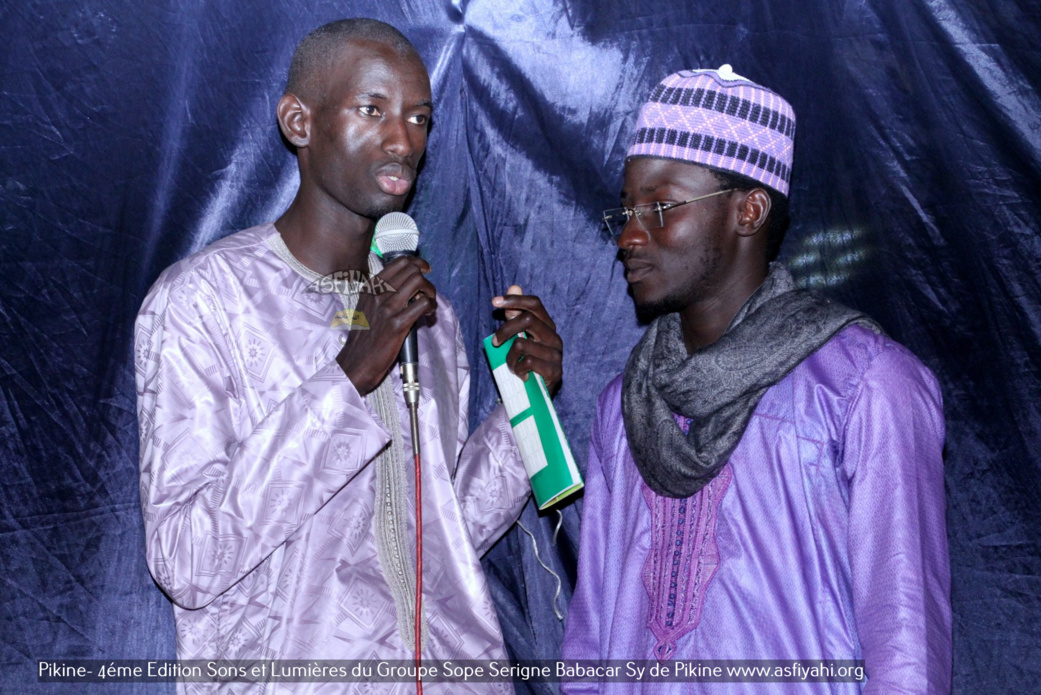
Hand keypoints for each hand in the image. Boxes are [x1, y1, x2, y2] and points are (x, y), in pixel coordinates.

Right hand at [336, 256, 436, 395]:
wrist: (355, 362)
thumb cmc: (363, 336)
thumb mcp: (366, 307)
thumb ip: (382, 294)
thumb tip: (406, 285)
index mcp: (370, 287)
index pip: (399, 262)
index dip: (418, 264)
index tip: (425, 271)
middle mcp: (378, 293)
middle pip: (412, 270)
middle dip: (426, 279)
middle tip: (428, 292)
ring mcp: (387, 308)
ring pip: (419, 282)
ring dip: (431, 291)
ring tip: (429, 302)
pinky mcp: (397, 324)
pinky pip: (422, 303)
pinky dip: (431, 306)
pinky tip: (429, 314)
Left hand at [491, 285, 563, 394]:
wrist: (538, 394)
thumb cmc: (527, 363)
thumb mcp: (519, 338)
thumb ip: (516, 314)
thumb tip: (514, 286)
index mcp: (547, 326)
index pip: (534, 304)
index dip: (514, 300)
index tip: (494, 302)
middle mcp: (554, 337)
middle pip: (528, 319)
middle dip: (505, 329)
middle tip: (495, 342)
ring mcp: (556, 354)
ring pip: (522, 343)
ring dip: (509, 356)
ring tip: (510, 365)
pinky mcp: (555, 371)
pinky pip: (528, 362)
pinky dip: (517, 369)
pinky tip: (520, 374)